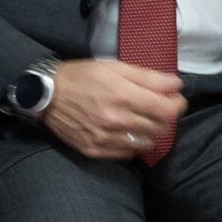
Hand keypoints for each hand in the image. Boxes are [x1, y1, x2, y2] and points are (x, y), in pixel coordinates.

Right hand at [40, 59, 184, 160]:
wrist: (44, 95)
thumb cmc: (81, 76)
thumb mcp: (113, 67)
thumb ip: (148, 77)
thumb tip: (176, 85)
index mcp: (121, 95)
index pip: (168, 110)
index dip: (177, 104)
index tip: (173, 98)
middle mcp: (115, 120)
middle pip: (160, 128)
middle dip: (163, 117)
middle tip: (155, 107)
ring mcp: (104, 138)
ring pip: (146, 143)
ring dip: (149, 132)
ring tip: (139, 120)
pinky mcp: (94, 150)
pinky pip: (127, 154)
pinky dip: (132, 144)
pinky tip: (125, 132)